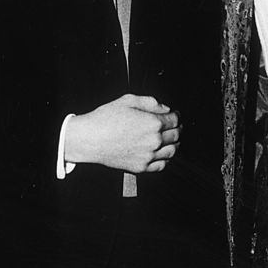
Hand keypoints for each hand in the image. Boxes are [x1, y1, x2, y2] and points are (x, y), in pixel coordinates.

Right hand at [64, 93, 179, 173]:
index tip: (174, 114)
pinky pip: (162, 165)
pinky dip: (166, 159)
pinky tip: (162, 153)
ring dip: (175, 143)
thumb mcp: (128, 100)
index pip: (175, 120)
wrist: (90, 139)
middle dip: (178, 128)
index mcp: (152, 123)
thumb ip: (150, 102)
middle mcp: (153, 141)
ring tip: (171, 139)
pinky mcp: (141, 167)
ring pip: (173, 151)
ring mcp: (148, 156)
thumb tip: (164, 107)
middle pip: (176, 135)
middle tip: (175, 125)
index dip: (176, 115)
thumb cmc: (105, 120)